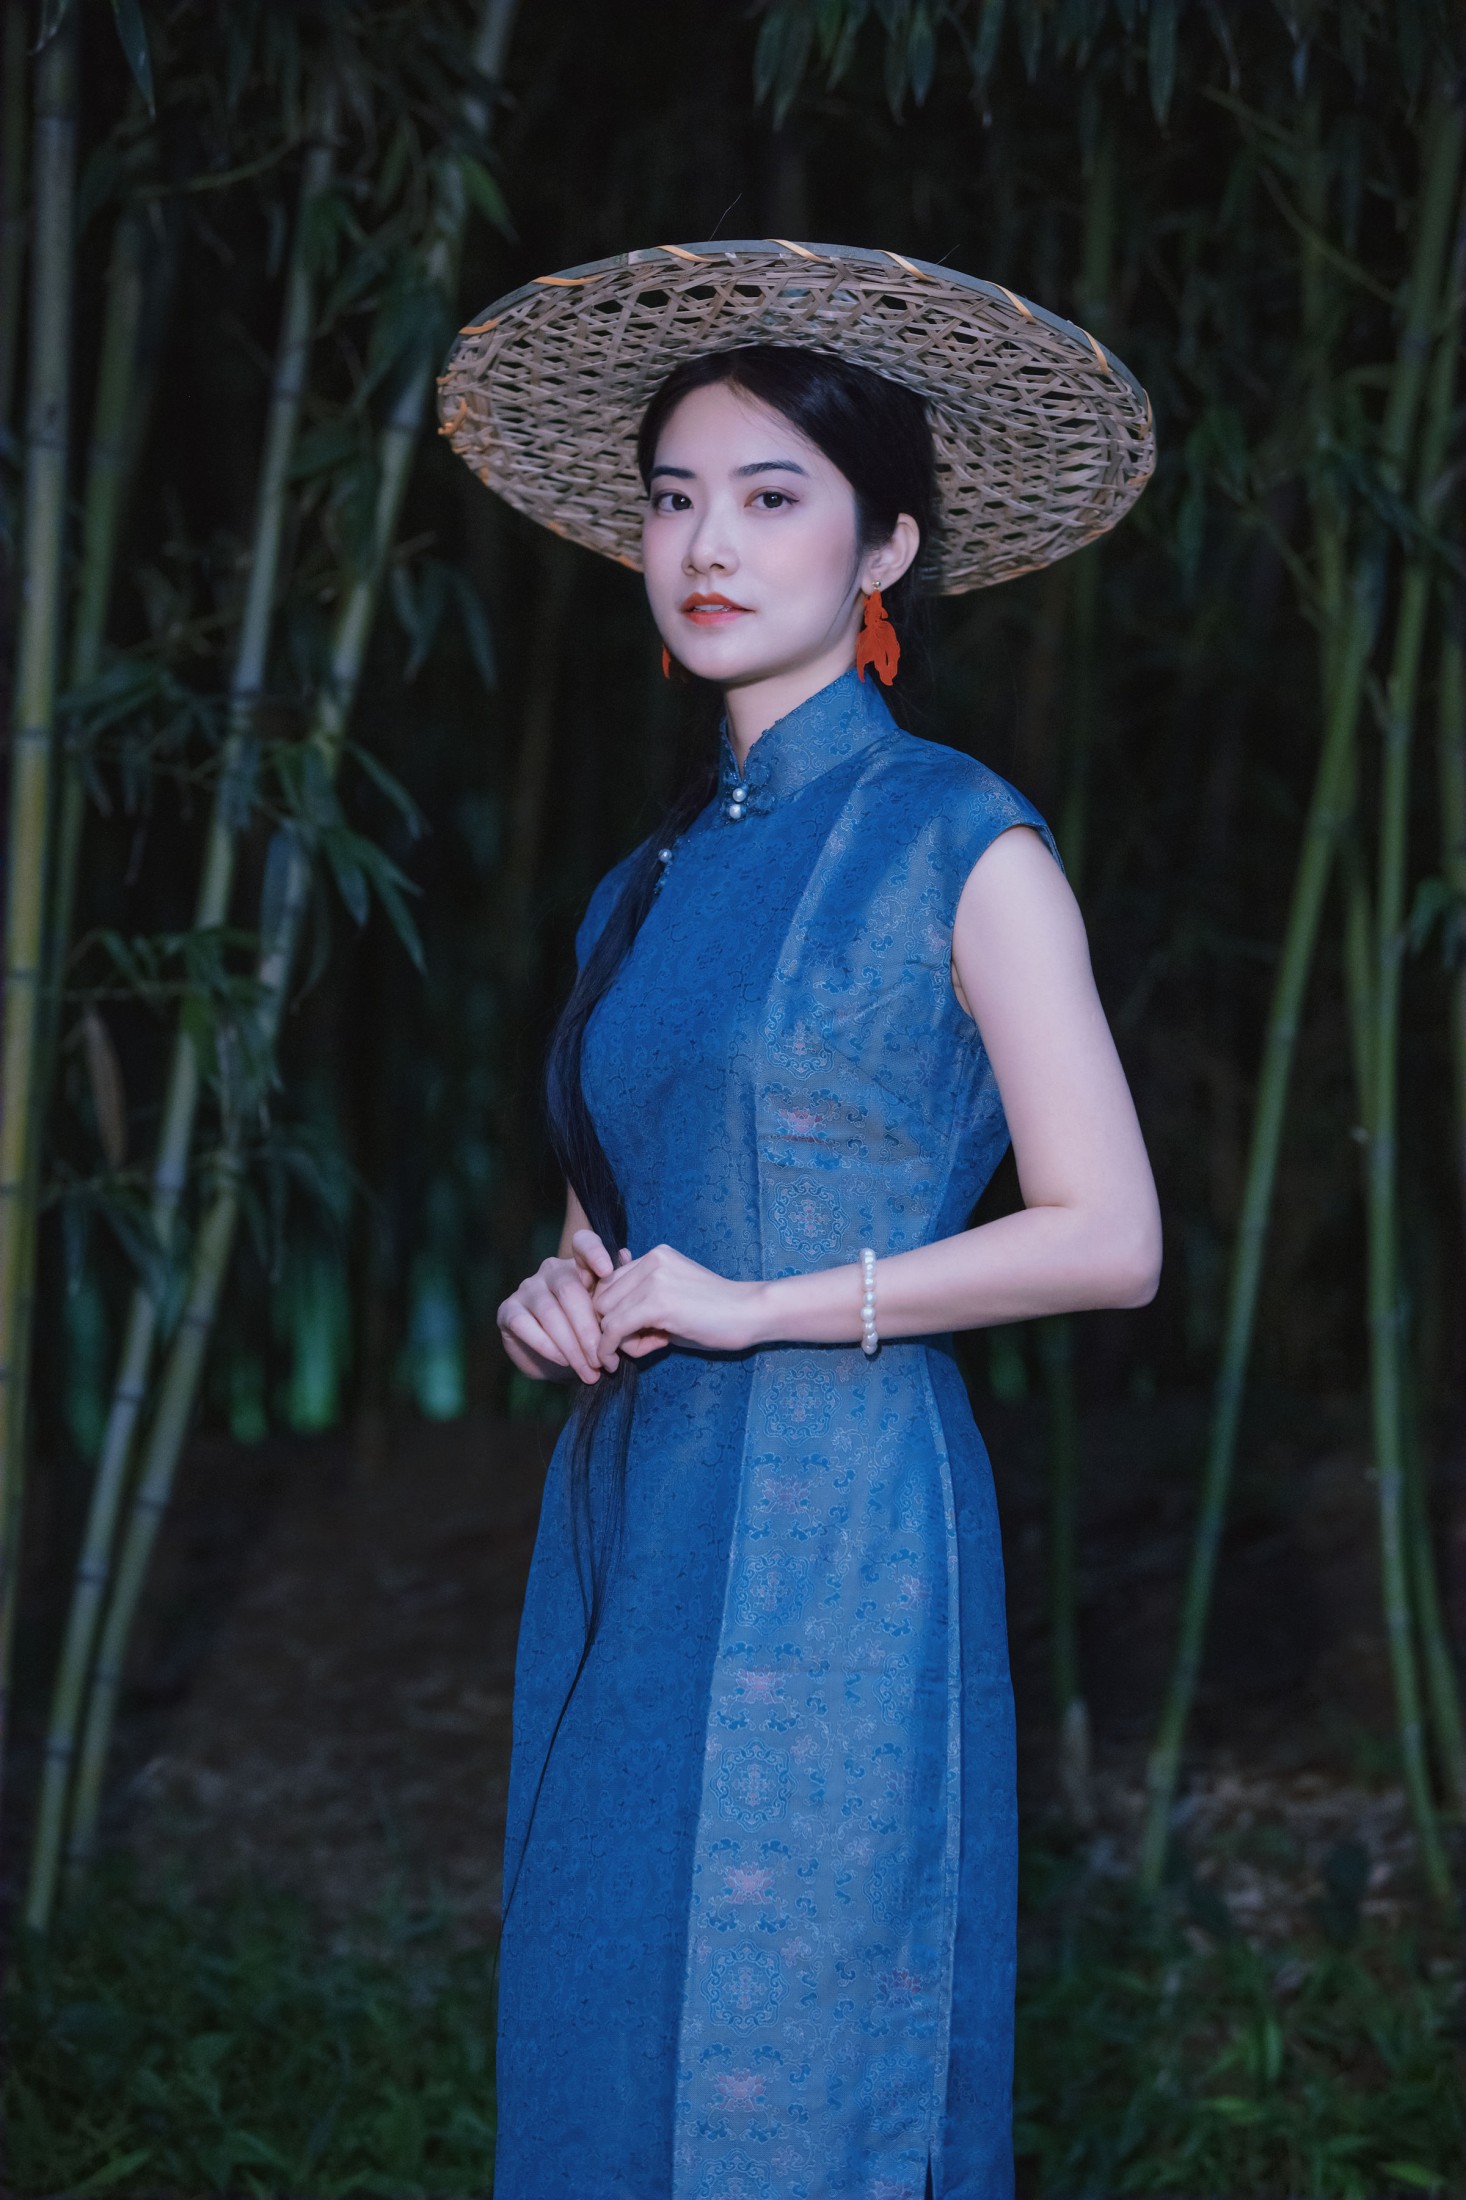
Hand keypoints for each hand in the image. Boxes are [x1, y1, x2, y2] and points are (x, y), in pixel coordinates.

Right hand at [497, 1227, 618, 1383]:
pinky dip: (547, 1347)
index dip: (594, 1252)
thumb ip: (615, 1292)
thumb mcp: (606, 1317)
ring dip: (572, 1347)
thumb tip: (625, 1256)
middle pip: (569, 1290)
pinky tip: (563, 1362)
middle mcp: (550, 1271)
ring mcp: (527, 1288)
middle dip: (588, 1330)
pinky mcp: (508, 1310)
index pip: (583, 1244)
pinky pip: (525, 1325)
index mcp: (578, 1265)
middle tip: (603, 1360)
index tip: (607, 1270)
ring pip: (550, 1312)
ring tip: (589, 1371)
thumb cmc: (586, 1332)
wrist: (556, 1361)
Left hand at [591, 1242, 762, 1365]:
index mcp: (655, 1255)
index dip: (614, 1311)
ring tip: (650, 1345)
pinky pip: (613, 1329)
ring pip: (604, 1315)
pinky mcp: (656, 1303)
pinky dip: (609, 1348)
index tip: (632, 1331)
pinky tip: (623, 1358)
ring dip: (617, 1340)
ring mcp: (653, 1279)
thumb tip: (607, 1327)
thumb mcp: (673, 1299)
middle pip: (602, 1298)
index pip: (610, 1284)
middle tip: (642, 1341)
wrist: (750, 1314)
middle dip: (613, 1326)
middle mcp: (651, 1260)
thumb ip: (642, 1303)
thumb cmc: (716, 1314)